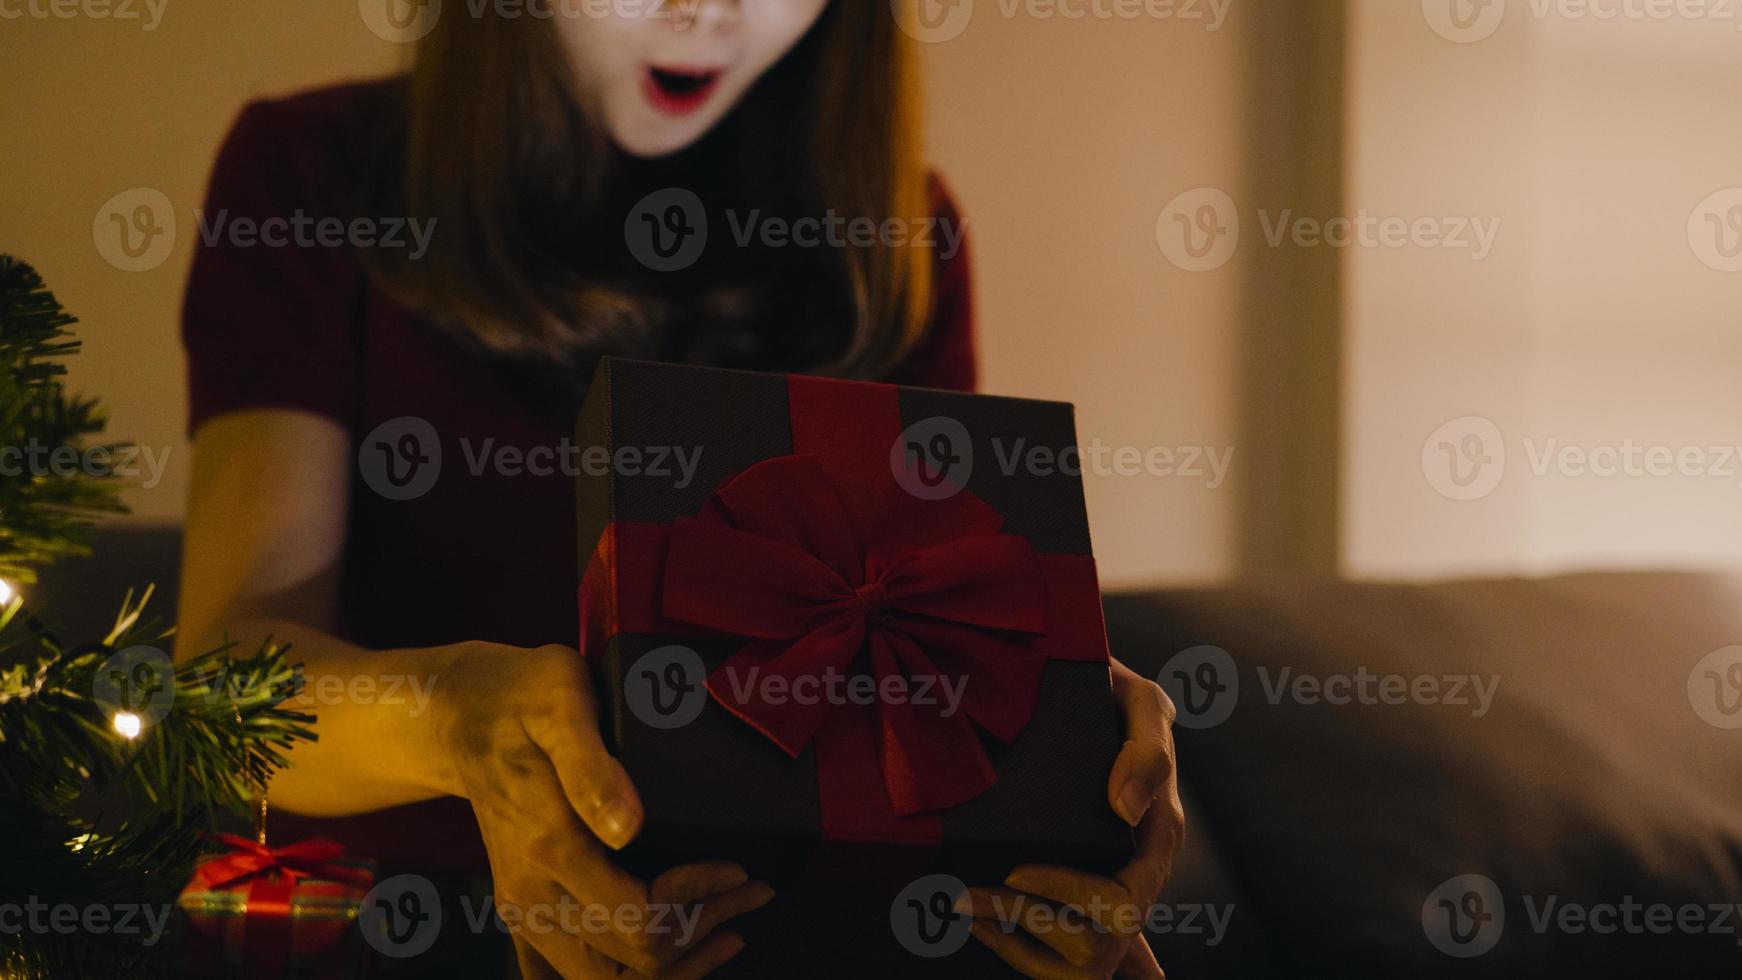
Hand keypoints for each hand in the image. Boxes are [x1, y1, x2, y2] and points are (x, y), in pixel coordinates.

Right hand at [437, 644, 773, 977]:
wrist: (460, 712)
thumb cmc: (521, 697)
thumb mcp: (560, 705)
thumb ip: (592, 767)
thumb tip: (629, 827)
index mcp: (549, 847)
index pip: (639, 915)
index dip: (699, 900)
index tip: (737, 868)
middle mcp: (531, 893)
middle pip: (632, 959)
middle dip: (702, 930)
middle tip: (749, 891)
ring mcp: (524, 908)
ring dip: (674, 961)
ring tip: (728, 924)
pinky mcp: (525, 910)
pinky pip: (574, 974)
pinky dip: (629, 974)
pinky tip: (674, 951)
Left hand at [957, 658, 1183, 978]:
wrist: (1074, 684)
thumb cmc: (1111, 693)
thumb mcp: (1140, 703)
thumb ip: (1149, 747)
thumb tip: (1125, 809)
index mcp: (1156, 838)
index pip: (1125, 902)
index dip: (1069, 896)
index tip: (1015, 872)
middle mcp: (1133, 872)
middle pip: (1100, 946)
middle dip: (1030, 924)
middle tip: (972, 894)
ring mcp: (1102, 886)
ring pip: (1078, 962)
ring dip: (1014, 945)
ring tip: (965, 905)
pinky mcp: (1069, 889)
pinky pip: (1052, 955)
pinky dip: (1010, 946)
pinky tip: (978, 919)